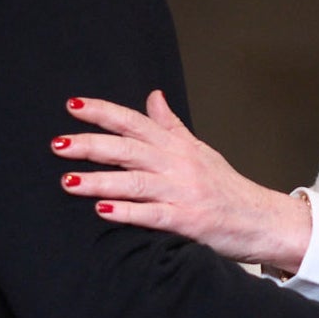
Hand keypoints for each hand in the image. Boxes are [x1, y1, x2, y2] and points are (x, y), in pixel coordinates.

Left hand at [52, 90, 310, 270]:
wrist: (261, 219)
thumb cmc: (226, 187)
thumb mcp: (198, 150)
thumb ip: (171, 126)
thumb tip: (153, 96)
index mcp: (177, 146)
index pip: (135, 122)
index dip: (103, 112)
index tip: (73, 105)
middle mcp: (178, 164)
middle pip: (128, 149)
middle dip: (90, 145)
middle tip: (57, 144)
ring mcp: (182, 192)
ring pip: (135, 181)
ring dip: (99, 181)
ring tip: (67, 182)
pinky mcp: (187, 220)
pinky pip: (152, 215)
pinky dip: (127, 212)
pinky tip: (102, 211)